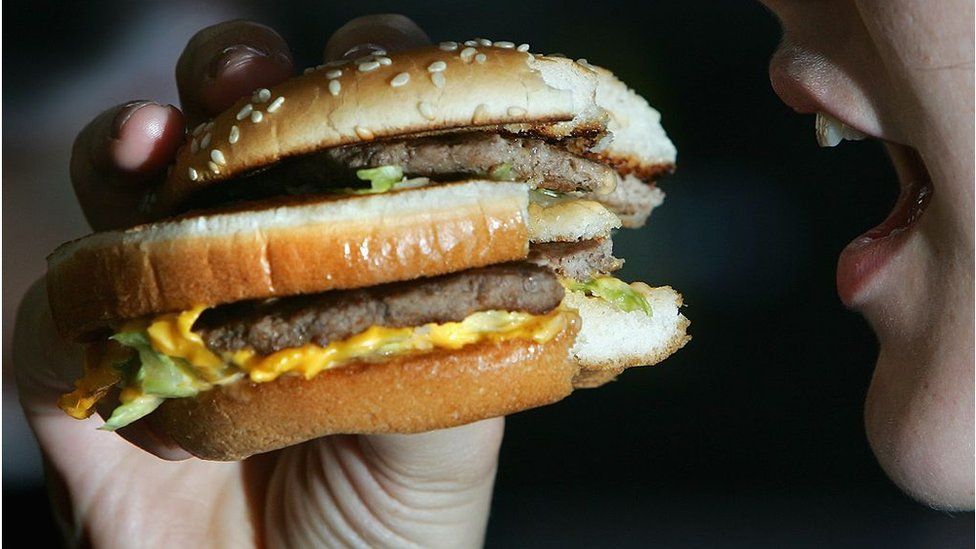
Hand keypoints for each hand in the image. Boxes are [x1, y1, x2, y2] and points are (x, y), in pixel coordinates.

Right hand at [15, 16, 502, 547]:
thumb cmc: (392, 538)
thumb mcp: (451, 441)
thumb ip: (456, 340)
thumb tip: (473, 242)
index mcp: (354, 270)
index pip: (359, 150)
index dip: (362, 91)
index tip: (370, 62)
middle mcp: (259, 275)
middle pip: (239, 140)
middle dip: (240, 85)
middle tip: (246, 75)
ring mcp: (169, 318)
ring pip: (130, 191)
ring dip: (133, 148)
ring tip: (156, 141)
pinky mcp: (87, 384)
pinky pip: (50, 320)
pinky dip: (69, 298)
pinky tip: (106, 292)